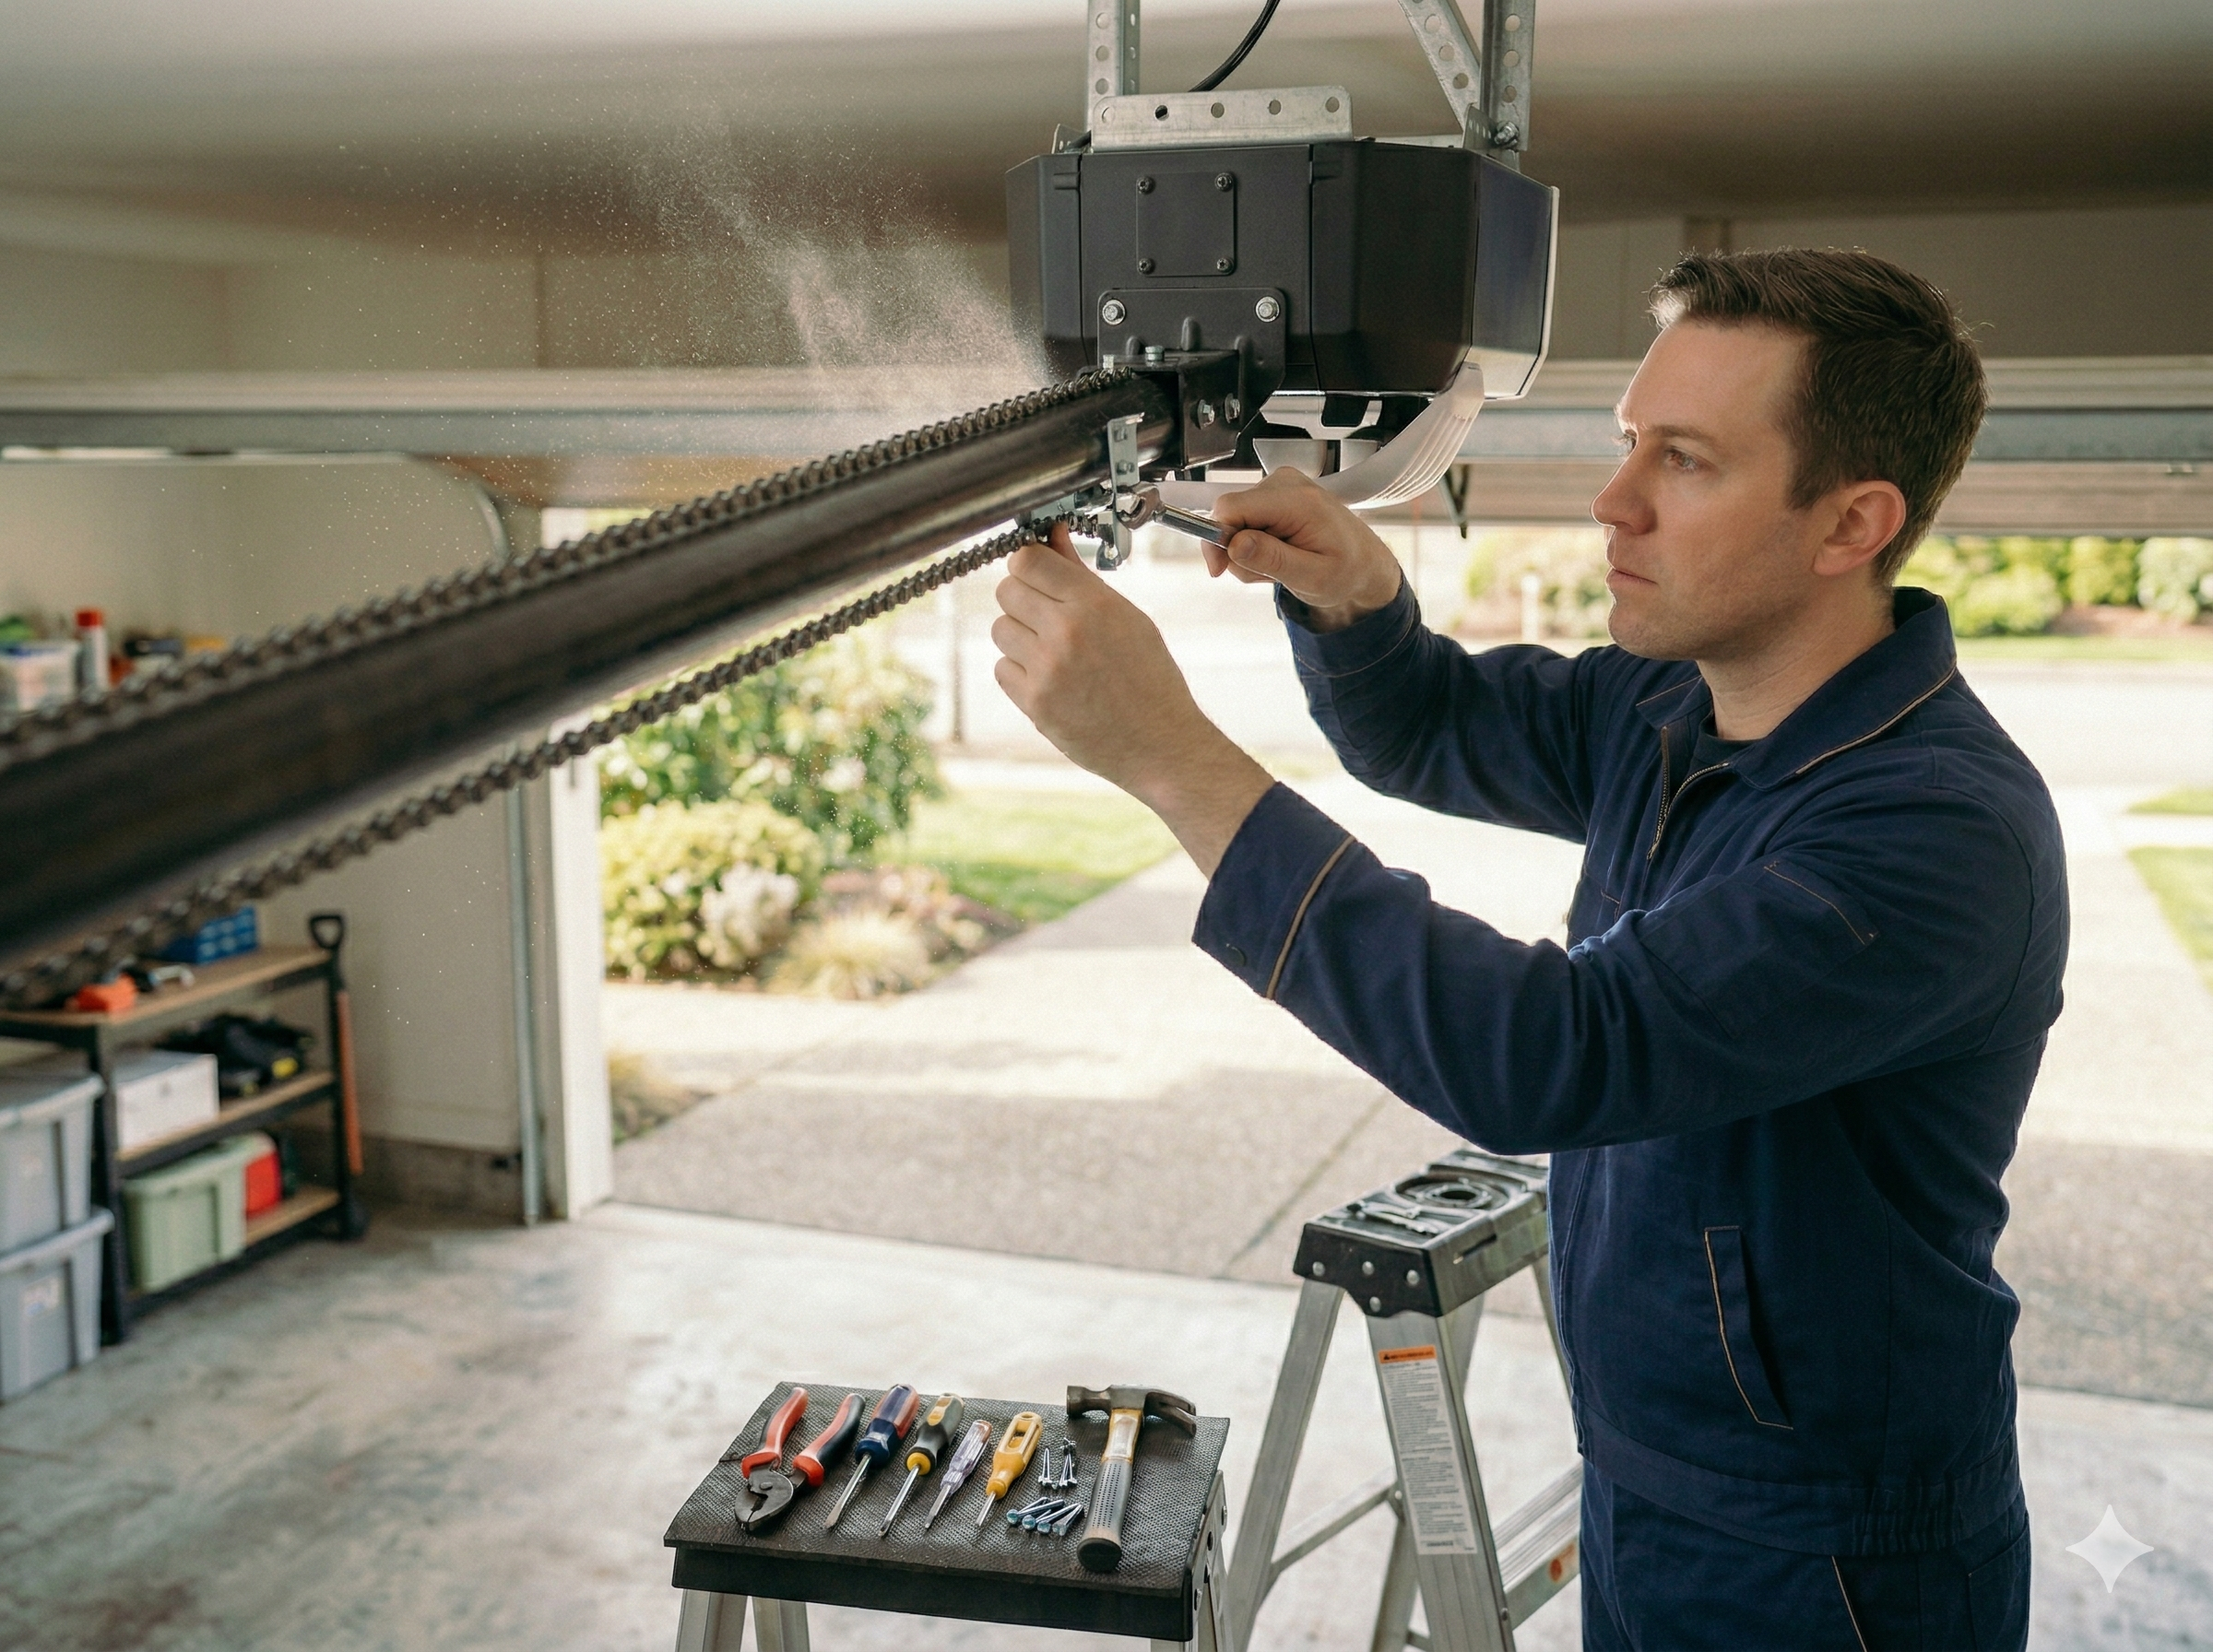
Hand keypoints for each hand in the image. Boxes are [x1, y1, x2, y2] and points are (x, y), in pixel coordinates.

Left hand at [992, 525, 1272, 873]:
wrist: (1162, 743)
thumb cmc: (1150, 678)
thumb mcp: (1126, 617)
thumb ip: (1081, 576)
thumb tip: (1052, 537)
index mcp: (1094, 604)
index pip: (1028, 559)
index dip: (1028, 562)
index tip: (1037, 572)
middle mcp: (1066, 632)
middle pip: (1007, 590)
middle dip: (1023, 597)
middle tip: (1046, 614)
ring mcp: (1046, 669)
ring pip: (1000, 629)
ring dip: (1019, 635)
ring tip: (1053, 651)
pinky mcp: (1034, 703)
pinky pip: (1002, 669)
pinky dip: (1019, 671)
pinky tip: (1050, 679)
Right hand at [1208, 468, 1405, 631]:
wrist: (1364, 563)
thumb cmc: (1347, 571)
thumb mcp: (1312, 577)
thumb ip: (1272, 559)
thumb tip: (1234, 544)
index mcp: (1297, 500)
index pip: (1230, 507)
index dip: (1216, 539)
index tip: (1220, 570)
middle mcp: (1285, 483)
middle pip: (1229, 516)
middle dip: (1238, 553)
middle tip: (1268, 574)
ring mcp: (1279, 486)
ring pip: (1234, 522)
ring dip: (1248, 553)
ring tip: (1280, 566)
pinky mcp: (1275, 494)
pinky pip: (1245, 521)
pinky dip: (1255, 545)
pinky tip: (1279, 554)